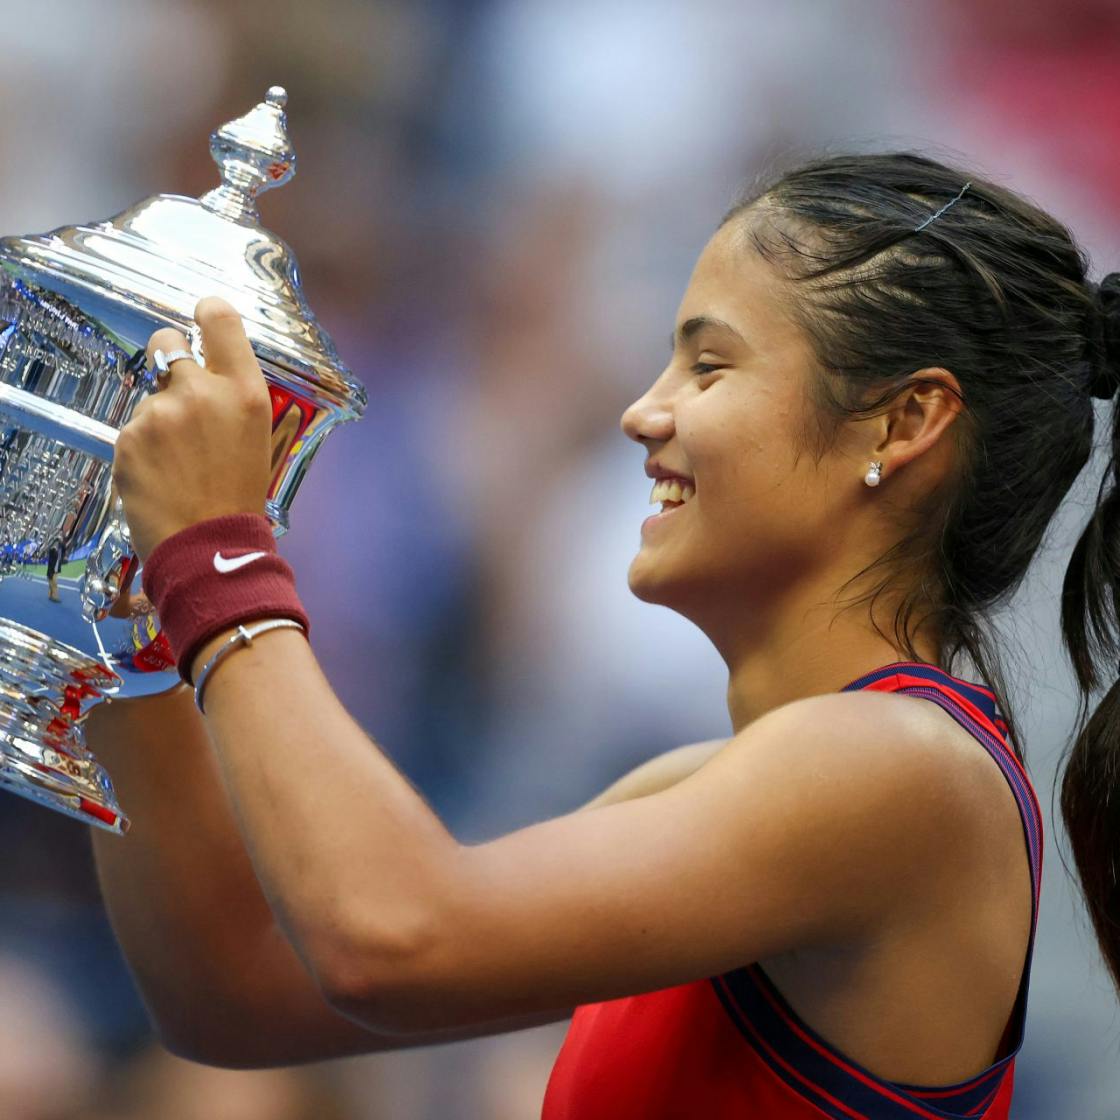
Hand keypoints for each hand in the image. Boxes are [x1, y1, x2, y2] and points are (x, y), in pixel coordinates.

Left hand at [113, 297, 272, 560]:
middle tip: (178, 396)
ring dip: (157, 419)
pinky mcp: (128, 437)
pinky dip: (141, 449)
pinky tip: (160, 476)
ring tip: (176, 463)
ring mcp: (160, 413)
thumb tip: (206, 374)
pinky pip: (132, 429)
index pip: (218, 318)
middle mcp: (202, 391)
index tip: (200, 321)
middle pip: (166, 341)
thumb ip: (232, 398)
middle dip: (166, 359)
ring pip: (148, 396)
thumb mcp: (257, 438)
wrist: (209, 548)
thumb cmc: (240, 498)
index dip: (206, 313)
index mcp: (245, 391)